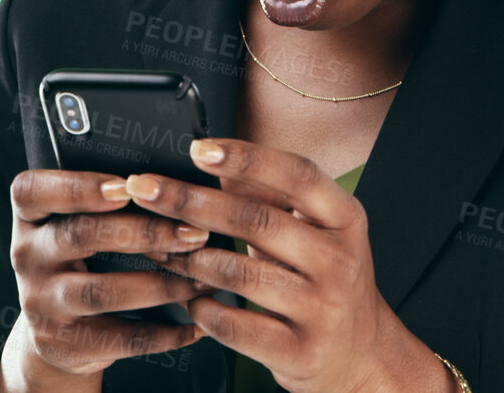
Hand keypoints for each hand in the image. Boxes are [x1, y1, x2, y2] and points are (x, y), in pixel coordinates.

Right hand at [3, 167, 214, 379]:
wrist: (56, 333)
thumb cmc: (80, 258)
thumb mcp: (75, 224)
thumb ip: (108, 201)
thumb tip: (173, 188)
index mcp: (29, 217)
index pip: (31, 192)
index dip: (77, 187)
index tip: (126, 185)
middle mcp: (27, 257)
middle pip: (79, 236)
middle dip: (143, 232)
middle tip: (193, 232)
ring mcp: (41, 303)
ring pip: (102, 292)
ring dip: (160, 285)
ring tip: (202, 280)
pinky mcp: (63, 343)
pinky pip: (119, 339)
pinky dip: (164, 334)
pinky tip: (195, 325)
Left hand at [122, 138, 444, 392]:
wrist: (358, 354)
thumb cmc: (323, 279)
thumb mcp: (314, 230)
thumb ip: (271, 195)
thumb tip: (217, 159)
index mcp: (346, 219)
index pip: (298, 175)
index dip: (248, 157)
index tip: (197, 149)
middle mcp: (340, 261)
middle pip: (256, 220)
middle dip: (191, 202)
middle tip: (145, 189)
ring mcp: (321, 309)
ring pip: (237, 274)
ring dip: (188, 257)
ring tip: (159, 246)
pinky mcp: (298, 352)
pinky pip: (233, 324)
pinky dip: (201, 307)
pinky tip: (188, 297)